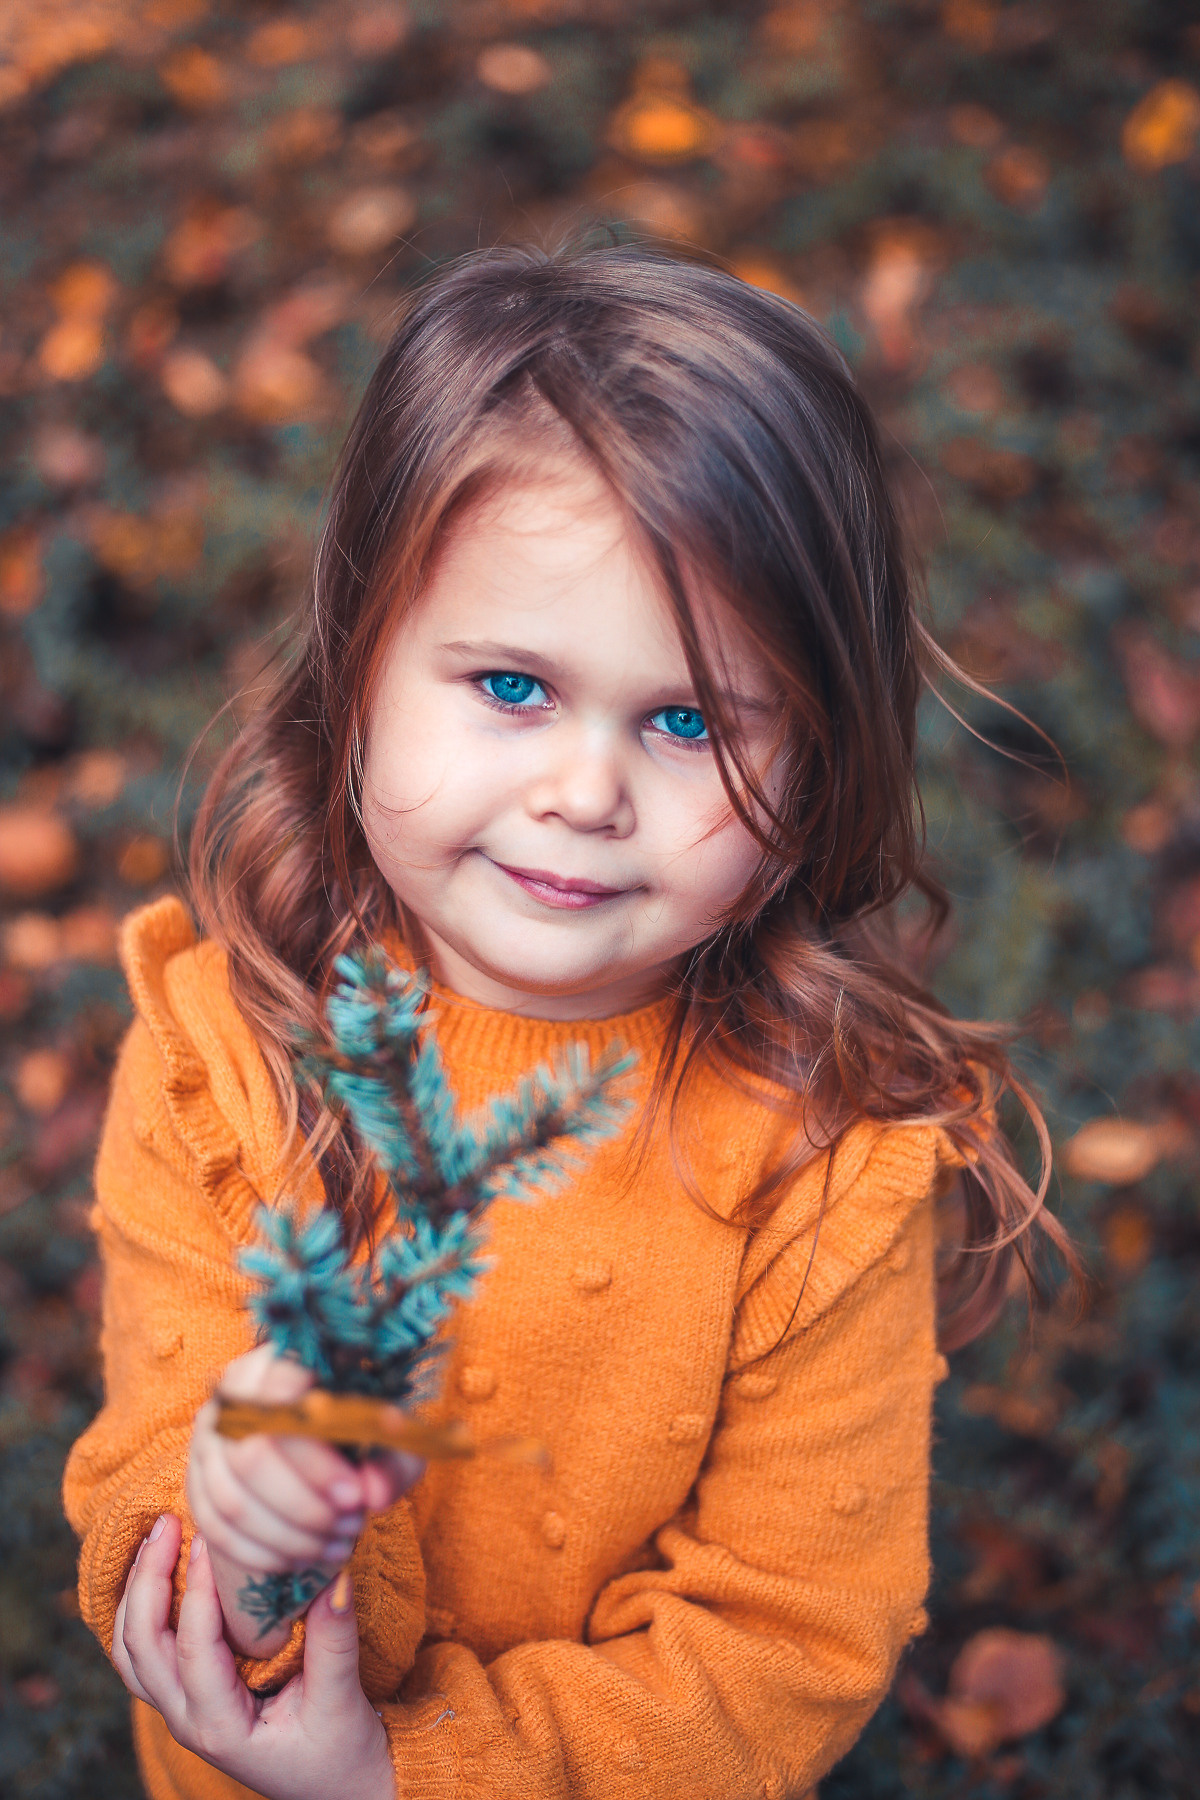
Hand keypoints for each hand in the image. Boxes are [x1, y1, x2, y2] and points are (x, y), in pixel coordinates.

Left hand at [112, 1515, 395, 1799]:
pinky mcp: (190, 1698)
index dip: (196, 1591)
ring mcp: (183, 1712)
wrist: (341, 1789)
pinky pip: (145, 1655)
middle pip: (141, 1648)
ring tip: (156, 1539)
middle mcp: (189, 1721)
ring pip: (131, 1652)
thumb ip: (334, 1639)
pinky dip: (141, 1612)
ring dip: (136, 1593)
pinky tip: (157, 1572)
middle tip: (167, 1524)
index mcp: (220, 1726)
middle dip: (146, 1581)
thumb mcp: (342, 1700)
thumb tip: (335, 1574)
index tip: (207, 1538)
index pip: (193, 1650)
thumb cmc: (341, 1752)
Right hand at [187, 1344, 422, 1653]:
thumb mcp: (394, 1438)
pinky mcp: (197, 1478)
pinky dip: (262, 1554)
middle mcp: (230, 1392)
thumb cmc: (363, 1428)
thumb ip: (393, 1461)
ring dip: (289, 1537)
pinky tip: (304, 1558)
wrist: (325, 1436)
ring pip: (232, 1500)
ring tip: (339, 1542)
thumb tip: (374, 1496)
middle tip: (353, 1523)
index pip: (279, 1401)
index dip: (315, 1458)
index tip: (355, 1495)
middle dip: (305, 1507)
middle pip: (250, 1457)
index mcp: (280, 1360)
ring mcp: (206, 1437)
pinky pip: (216, 1528)